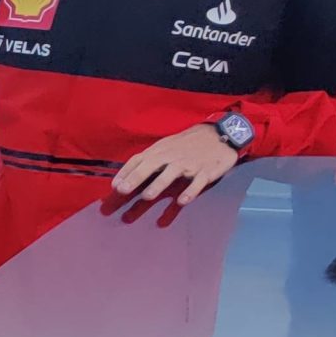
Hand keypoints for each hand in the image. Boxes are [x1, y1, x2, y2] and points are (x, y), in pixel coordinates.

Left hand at [114, 123, 238, 206]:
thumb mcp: (167, 146)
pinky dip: (190, 192)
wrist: (221, 135)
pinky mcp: (206, 171)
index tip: (114, 186)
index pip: (139, 159)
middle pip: (151, 166)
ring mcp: (190, 164)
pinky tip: (182, 201)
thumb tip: (127, 177)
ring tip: (147, 196)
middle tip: (122, 190)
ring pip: (172, 173)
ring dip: (159, 184)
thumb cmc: (188, 144)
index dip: (125, 172)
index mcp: (161, 150)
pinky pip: (197, 182)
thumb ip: (150, 160)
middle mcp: (173, 156)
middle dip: (136, 178)